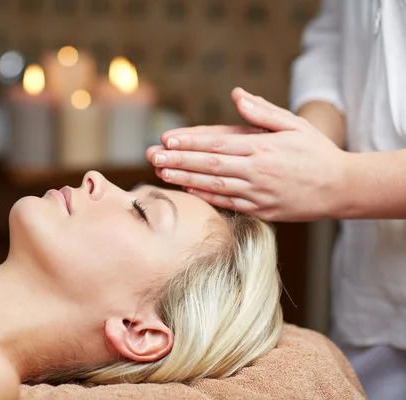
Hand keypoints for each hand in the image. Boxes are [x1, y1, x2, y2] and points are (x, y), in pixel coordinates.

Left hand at [146, 88, 348, 220]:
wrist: (341, 187)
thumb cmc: (316, 151)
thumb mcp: (294, 124)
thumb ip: (263, 112)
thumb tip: (236, 95)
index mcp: (262, 147)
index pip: (217, 143)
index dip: (190, 142)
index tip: (167, 140)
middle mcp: (256, 171)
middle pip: (209, 164)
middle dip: (178, 160)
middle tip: (153, 157)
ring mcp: (257, 193)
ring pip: (214, 185)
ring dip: (186, 179)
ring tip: (162, 173)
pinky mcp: (261, 210)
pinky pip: (228, 203)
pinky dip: (206, 197)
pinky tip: (188, 191)